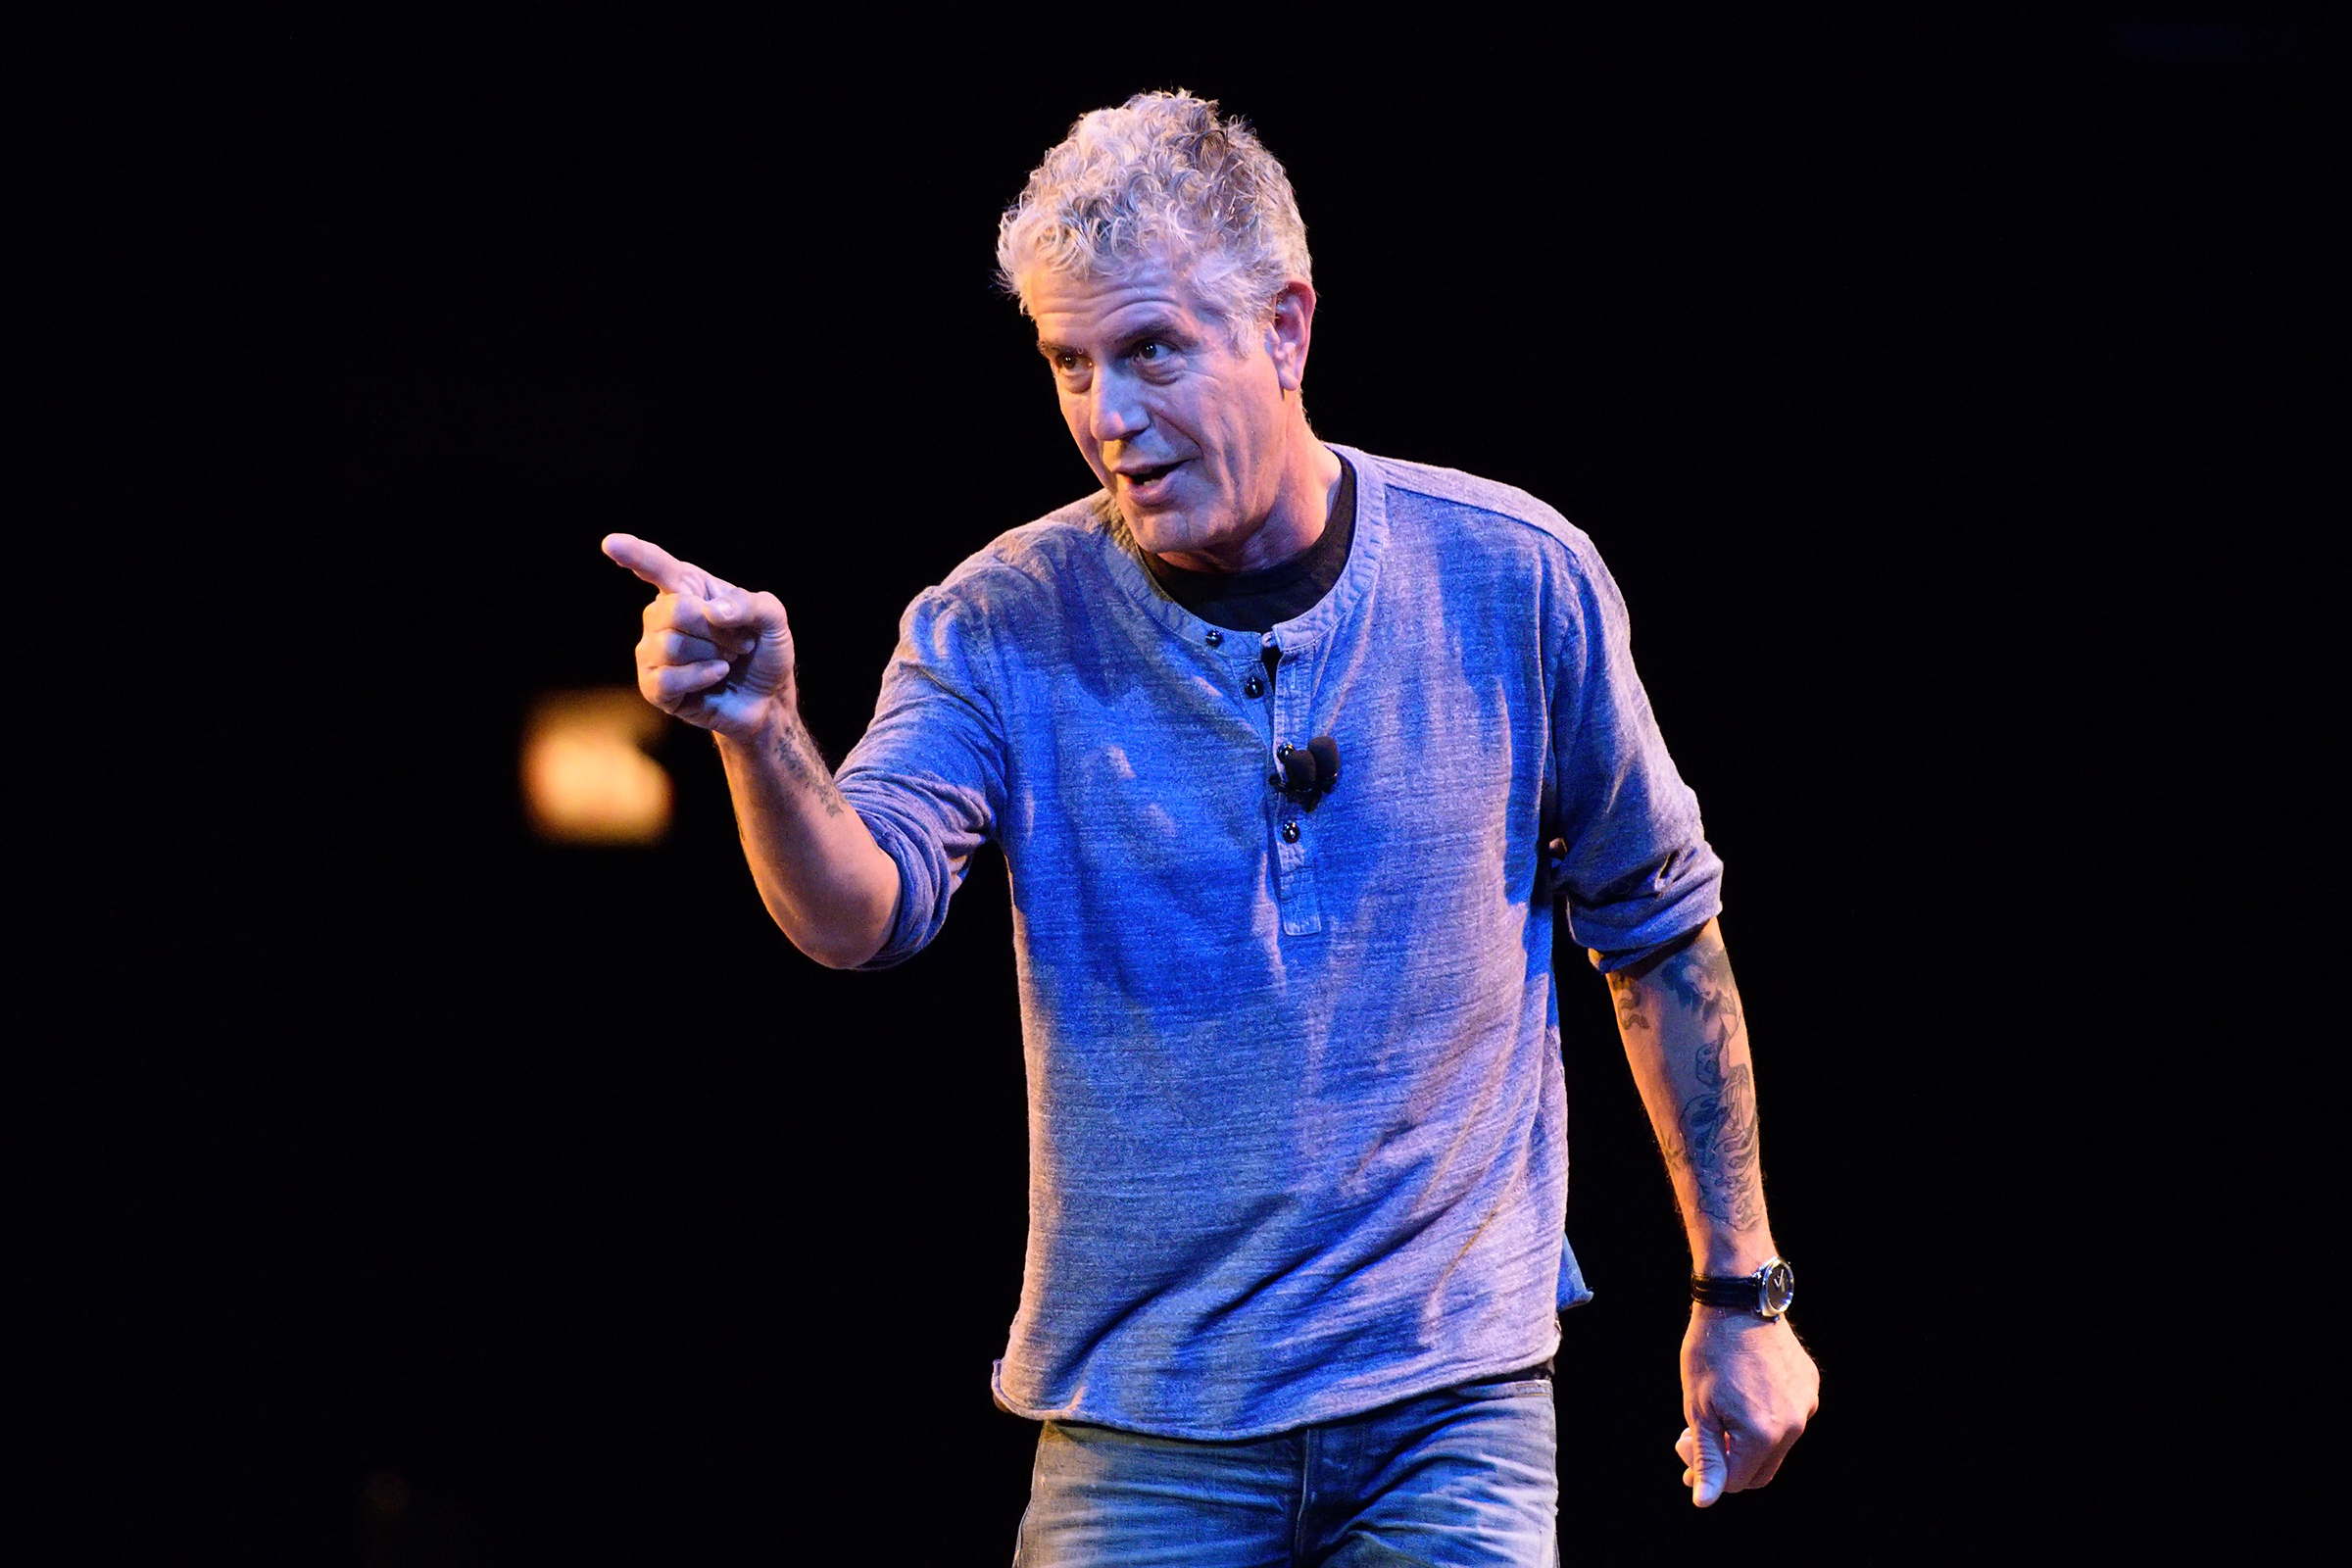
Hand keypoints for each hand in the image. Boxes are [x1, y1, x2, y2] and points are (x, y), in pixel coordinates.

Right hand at [602, 533, 793, 740]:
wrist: (768, 698)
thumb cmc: (763, 651)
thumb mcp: (772, 619)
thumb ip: (750, 604)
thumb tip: (712, 612)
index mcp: (685, 588)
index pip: (656, 566)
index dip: (634, 554)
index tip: (612, 544)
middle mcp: (661, 615)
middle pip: (675, 610)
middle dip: (717, 630)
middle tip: (742, 643)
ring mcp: (652, 652)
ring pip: (672, 646)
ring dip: (713, 655)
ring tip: (728, 661)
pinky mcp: (653, 687)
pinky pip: (667, 679)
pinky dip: (701, 677)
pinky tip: (717, 675)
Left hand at [1675, 1308, 1818, 1505]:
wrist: (1738, 1299)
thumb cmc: (1711, 1351)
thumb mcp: (1698, 1407)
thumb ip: (1706, 1457)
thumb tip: (1704, 1500)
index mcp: (1763, 1435)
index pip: (1735, 1481)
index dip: (1705, 1472)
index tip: (1683, 1444)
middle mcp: (1794, 1425)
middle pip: (1758, 1469)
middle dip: (1726, 1461)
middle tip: (1696, 1438)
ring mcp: (1805, 1405)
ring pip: (1774, 1445)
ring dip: (1744, 1440)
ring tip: (1717, 1412)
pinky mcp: (1809, 1386)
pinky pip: (1786, 1418)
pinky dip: (1763, 1418)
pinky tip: (1740, 1394)